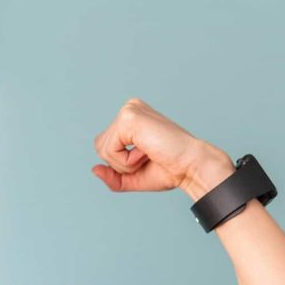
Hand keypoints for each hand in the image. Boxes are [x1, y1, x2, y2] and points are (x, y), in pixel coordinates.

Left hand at [91, 98, 233, 200]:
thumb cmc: (169, 169)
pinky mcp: (129, 117)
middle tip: (148, 157)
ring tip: (148, 154)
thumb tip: (93, 169)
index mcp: (131, 117)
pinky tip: (147, 152)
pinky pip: (109, 150)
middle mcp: (129, 108)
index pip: (104, 146)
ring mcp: (129, 110)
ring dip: (124, 163)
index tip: (148, 157)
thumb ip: (112, 175)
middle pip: (99, 147)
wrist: (191, 166)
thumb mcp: (133, 176)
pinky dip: (126, 161)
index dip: (121, 163)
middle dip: (120, 163)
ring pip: (102, 149)